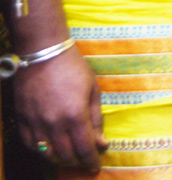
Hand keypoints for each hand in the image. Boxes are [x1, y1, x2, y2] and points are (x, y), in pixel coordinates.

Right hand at [14, 47, 107, 171]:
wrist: (44, 53)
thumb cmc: (74, 68)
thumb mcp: (93, 90)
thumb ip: (96, 119)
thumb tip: (101, 142)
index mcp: (75, 115)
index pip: (84, 149)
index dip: (90, 161)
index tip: (95, 166)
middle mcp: (54, 123)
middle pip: (66, 155)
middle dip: (77, 159)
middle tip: (83, 156)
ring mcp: (35, 122)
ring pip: (47, 153)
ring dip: (60, 156)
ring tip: (68, 151)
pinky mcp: (21, 119)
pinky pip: (30, 144)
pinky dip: (41, 149)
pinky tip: (49, 145)